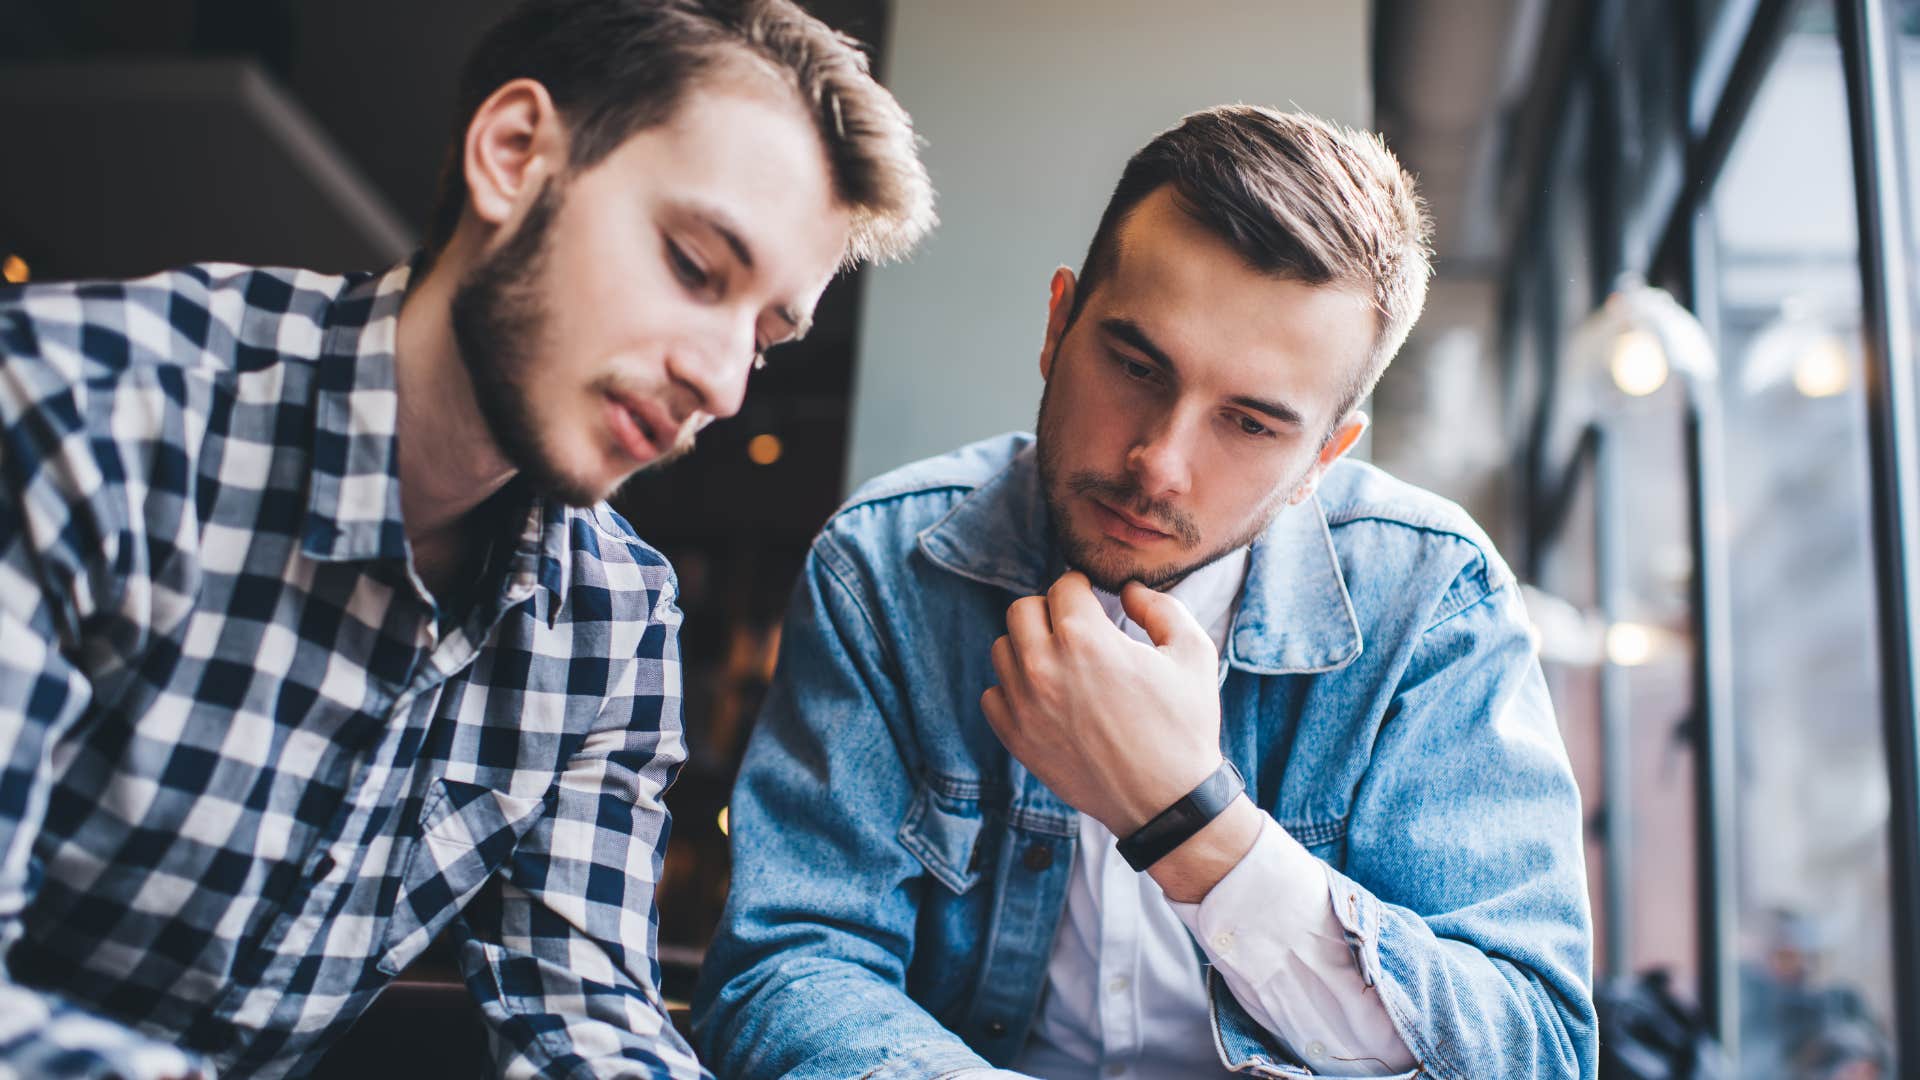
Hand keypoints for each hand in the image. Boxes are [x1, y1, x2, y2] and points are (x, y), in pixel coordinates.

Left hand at [980, 571, 1223, 835]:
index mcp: (1085, 639)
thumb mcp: (1192, 653)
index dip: (1082, 588)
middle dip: (1049, 611)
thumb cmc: (1184, 727)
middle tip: (1074, 628)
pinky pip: (992, 695)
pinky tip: (1044, 696)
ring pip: (1002, 649)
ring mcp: (1024, 705)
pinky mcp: (1016, 739)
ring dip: (1028, 647)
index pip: (1062, 586)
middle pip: (1022, 610)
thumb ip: (1160, 608)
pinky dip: (1013, 689)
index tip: (1092, 600)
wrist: (1168, 802)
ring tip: (1060, 662)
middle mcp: (1044, 667)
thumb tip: (1129, 591)